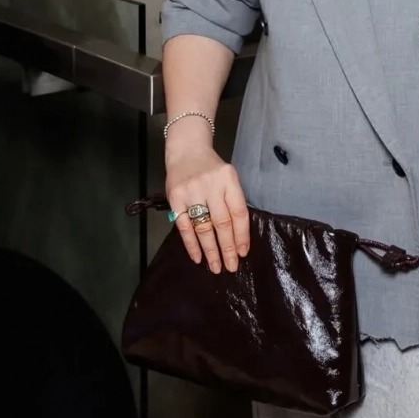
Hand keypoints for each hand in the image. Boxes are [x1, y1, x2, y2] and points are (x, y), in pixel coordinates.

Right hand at [165, 138, 248, 274]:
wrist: (187, 150)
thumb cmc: (211, 168)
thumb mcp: (228, 178)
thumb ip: (232, 201)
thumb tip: (238, 236)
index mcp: (229, 180)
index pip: (238, 212)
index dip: (241, 235)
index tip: (243, 252)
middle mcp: (211, 186)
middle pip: (222, 223)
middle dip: (227, 247)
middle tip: (231, 266)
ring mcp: (192, 192)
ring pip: (203, 227)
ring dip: (211, 250)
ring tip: (216, 267)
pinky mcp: (175, 199)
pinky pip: (184, 227)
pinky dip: (191, 244)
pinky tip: (197, 257)